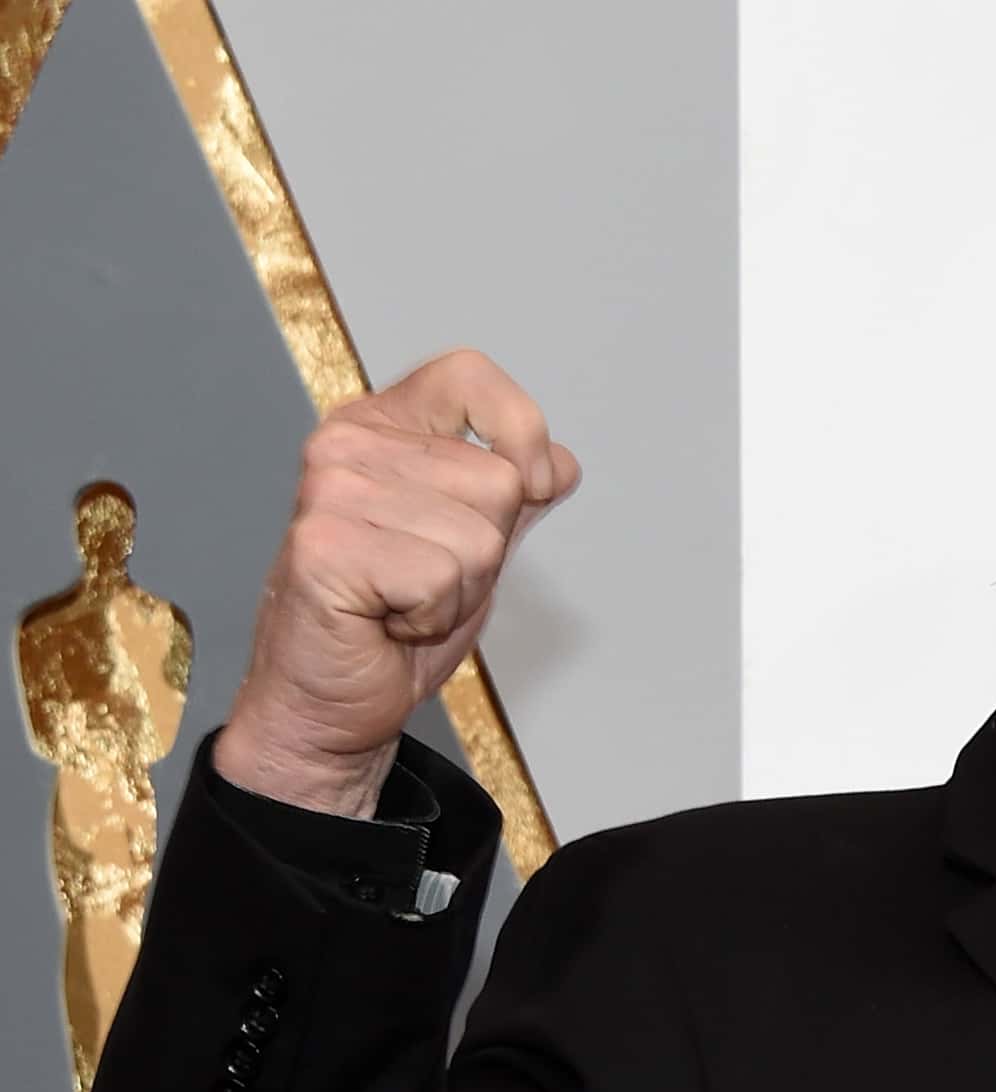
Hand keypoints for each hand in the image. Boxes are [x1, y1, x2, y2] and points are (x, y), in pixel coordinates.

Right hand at [220, 350, 578, 815]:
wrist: (331, 701)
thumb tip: (558, 463)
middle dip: (484, 553)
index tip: (519, 489)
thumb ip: (510, 500)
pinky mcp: (326, 546)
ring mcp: (330, 491)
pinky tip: (387, 621)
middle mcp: (348, 444)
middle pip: (498, 482)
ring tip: (403, 603)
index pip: (470, 376)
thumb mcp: (471, 549)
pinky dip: (432, 616)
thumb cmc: (391, 625)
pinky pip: (443, 577)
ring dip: (459, 592)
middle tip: (423, 583)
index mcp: (379, 427)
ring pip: (479, 538)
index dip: (518, 430)